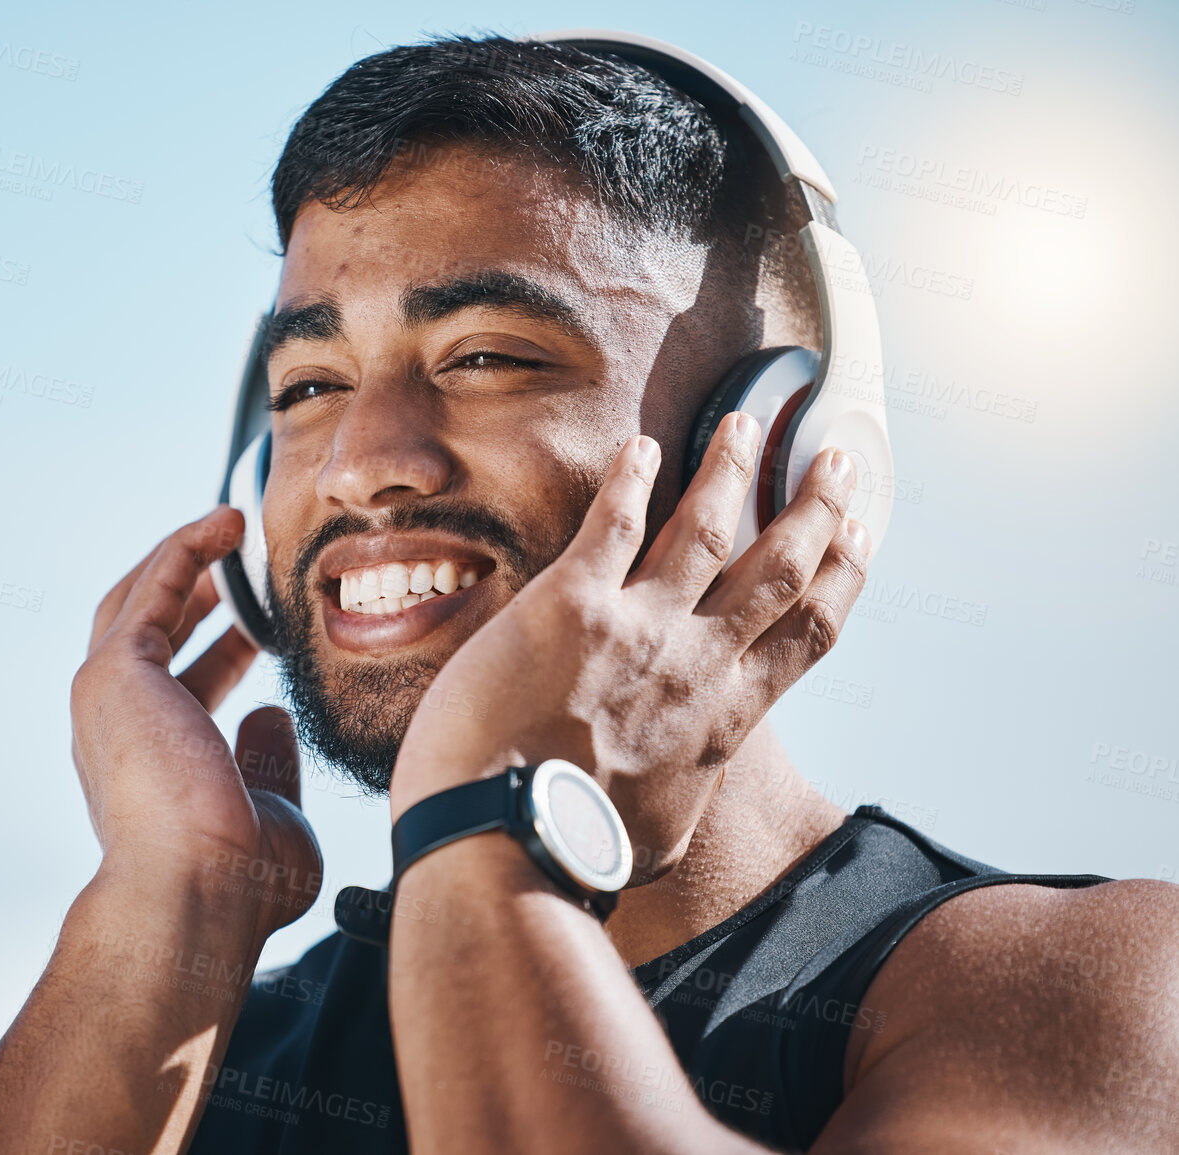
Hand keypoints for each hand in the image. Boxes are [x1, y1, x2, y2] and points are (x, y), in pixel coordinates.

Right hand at [71, 507, 321, 943]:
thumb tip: (270, 714)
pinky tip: (228, 525)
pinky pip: (154, 587)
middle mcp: (115, 727)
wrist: (195, 894)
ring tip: (233, 526)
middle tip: (243, 564)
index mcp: (147, 764)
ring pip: (139, 599)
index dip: (225, 650)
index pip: (183, 687)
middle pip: (147, 632)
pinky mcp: (116, 670)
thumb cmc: (236, 883)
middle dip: (195, 593)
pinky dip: (188, 550)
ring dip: (185, 559)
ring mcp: (107, 696)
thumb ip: (269, 764)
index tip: (266, 628)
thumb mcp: (271, 814)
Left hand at [390, 415, 868, 879]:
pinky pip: (613, 523)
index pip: (807, 636)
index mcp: (722, 721)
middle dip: (814, 507)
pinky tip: (641, 446)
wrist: (506, 844)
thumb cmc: (573, 853)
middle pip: (779, 568)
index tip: (860, 539)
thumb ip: (680, 797)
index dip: (842, 578)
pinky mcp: (570, 606)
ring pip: (706, 528)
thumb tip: (679, 793)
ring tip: (745, 422)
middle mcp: (696, 665)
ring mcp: (638, 629)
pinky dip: (631, 479)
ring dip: (730, 469)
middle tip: (834, 461)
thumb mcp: (657, 839)